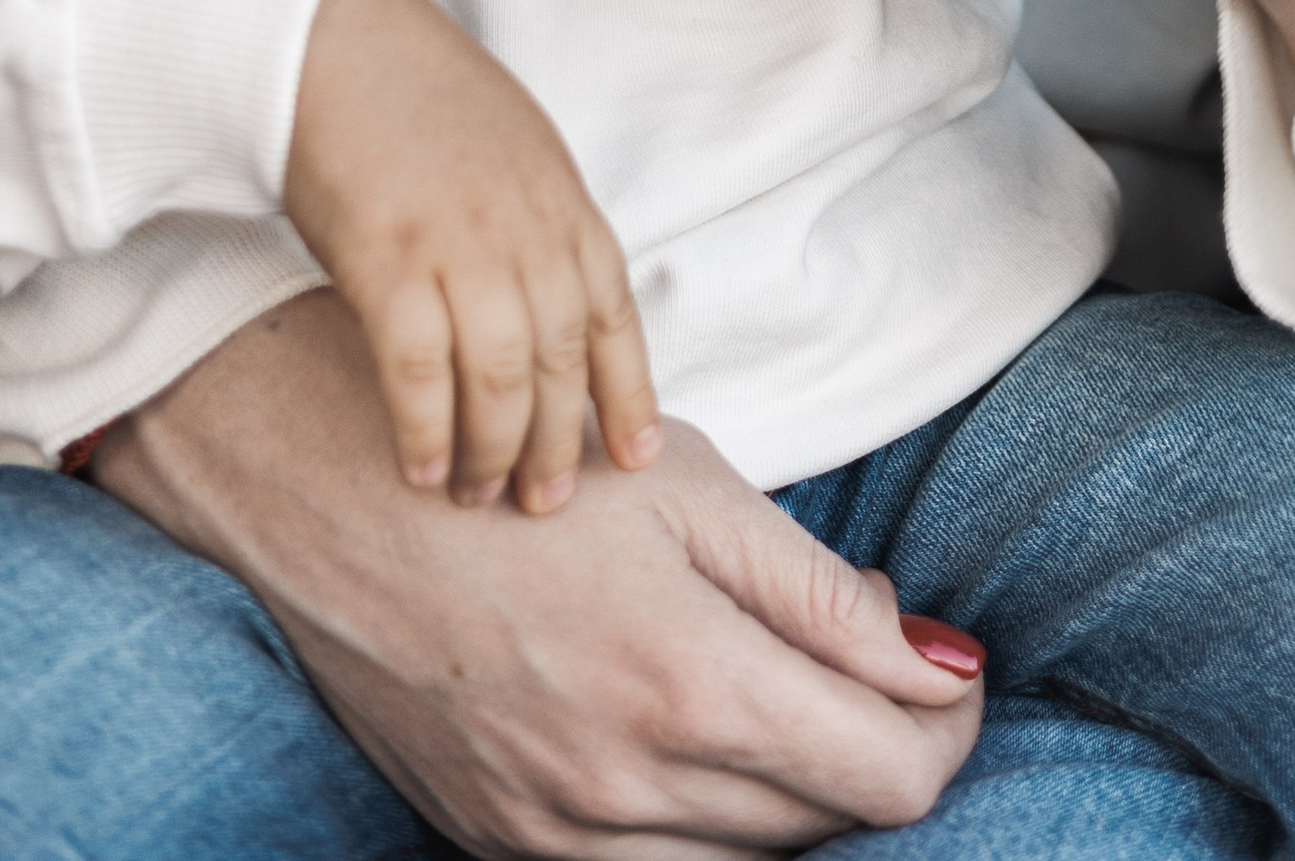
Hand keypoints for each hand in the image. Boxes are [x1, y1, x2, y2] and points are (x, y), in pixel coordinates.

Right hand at [96, 290, 985, 859]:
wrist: (345, 501)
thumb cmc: (531, 472)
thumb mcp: (698, 492)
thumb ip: (829, 597)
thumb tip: (945, 671)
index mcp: (692, 684)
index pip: (890, 778)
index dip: (949, 728)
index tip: (946, 672)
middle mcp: (629, 786)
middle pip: (826, 826)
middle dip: (875, 747)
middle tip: (861, 658)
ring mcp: (561, 833)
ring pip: (745, 860)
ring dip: (792, 792)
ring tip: (775, 689)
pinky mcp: (509, 847)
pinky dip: (704, 822)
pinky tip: (695, 740)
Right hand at [284, 0, 658, 513]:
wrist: (333, 42)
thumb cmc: (418, 95)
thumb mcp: (515, 149)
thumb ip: (542, 223)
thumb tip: (555, 304)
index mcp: (562, 200)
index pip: (615, 316)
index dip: (628, 394)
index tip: (636, 457)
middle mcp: (526, 229)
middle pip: (562, 361)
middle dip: (560, 443)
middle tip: (545, 505)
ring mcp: (461, 246)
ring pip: (501, 378)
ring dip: (496, 450)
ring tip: (481, 494)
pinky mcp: (388, 262)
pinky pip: (420, 370)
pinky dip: (428, 428)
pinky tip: (422, 467)